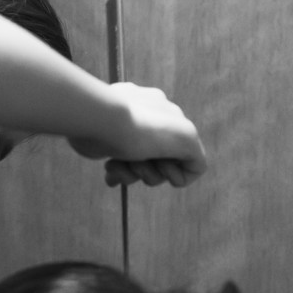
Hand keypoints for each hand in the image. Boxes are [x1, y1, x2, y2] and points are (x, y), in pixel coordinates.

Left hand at [70, 83, 206, 186]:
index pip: (186, 153)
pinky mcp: (107, 139)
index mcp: (172, 116)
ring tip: (119, 165)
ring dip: (133, 173)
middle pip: (163, 163)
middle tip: (139, 165)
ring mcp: (128, 129)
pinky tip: (111, 169)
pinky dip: (118, 172)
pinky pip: (121, 164)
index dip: (177, 169)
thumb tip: (184, 176)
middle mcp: (151, 119)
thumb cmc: (142, 130)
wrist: (96, 122)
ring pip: (141, 166)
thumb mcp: (185, 140)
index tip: (164, 168)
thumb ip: (196, 158)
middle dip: (152, 172)